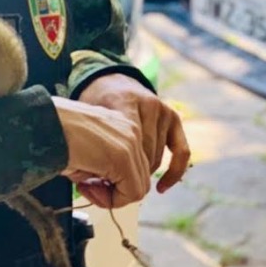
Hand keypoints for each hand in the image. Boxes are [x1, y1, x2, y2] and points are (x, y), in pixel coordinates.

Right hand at [53, 97, 150, 207]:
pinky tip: (85, 186)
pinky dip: (111, 200)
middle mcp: (132, 130)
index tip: (88, 181)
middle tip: (86, 187)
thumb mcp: (85, 146)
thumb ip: (104, 162)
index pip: (134, 166)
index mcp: (123, 125)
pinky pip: (131, 193)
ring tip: (84, 186)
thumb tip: (110, 185)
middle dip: (114, 190)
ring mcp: (130, 143)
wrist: (39, 123)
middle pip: (139, 177)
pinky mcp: (122, 157)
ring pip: (138, 188)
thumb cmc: (53, 132)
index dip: (113, 182)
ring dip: (112, 195)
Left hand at [78, 74, 190, 193]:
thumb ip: (89, 144)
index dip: (112, 178)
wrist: (108, 78)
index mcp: (124, 104)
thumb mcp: (84, 119)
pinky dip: (173, 172)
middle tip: (105, 186)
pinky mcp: (173, 116)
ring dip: (140, 174)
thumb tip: (89, 184)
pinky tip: (161, 188)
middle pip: (141, 159)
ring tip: (120, 180)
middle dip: (123, 177)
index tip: (96, 188)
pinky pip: (181, 151)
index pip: (127, 154)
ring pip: (155, 159)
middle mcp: (148, 106)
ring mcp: (163, 111)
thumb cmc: (92, 103)